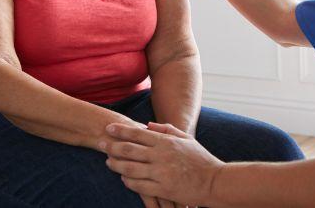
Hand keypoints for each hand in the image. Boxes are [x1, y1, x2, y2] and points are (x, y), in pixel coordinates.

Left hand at [102, 122, 222, 206]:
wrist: (214, 181)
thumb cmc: (201, 159)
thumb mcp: (186, 139)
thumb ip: (166, 130)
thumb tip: (148, 125)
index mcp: (167, 142)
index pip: (138, 134)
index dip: (121, 131)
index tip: (108, 128)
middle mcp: (161, 156)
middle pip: (129, 150)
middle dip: (112, 146)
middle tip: (100, 144)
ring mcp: (161, 173)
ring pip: (130, 168)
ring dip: (116, 164)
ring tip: (108, 162)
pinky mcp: (162, 189)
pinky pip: (139, 185)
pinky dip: (128, 181)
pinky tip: (123, 178)